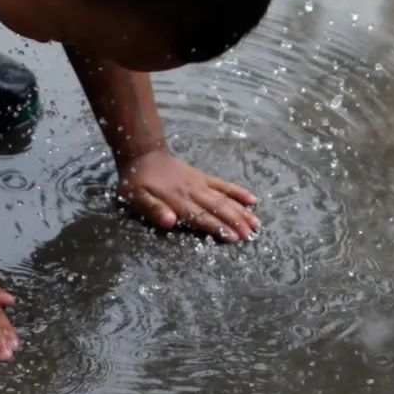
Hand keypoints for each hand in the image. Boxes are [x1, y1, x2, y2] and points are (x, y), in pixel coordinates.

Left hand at [118, 149, 259, 242]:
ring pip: (225, 199)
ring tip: (256, 224)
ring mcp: (201, 184)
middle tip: (251, 236)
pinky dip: (238, 192)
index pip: (202, 217)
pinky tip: (252, 200)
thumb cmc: (137, 181)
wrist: (143, 155)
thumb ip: (153, 209)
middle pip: (218, 209)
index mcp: (178, 201)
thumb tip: (170, 222)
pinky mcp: (203, 178)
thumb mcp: (136, 198)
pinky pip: (224, 185)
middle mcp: (193, 192)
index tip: (234, 238)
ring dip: (241, 211)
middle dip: (236, 223)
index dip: (218, 228)